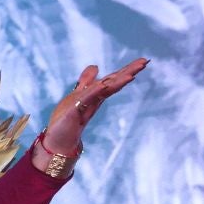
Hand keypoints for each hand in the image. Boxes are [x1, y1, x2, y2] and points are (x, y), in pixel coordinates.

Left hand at [34, 58, 149, 170]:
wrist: (57, 142)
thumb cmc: (66, 120)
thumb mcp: (76, 94)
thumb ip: (86, 82)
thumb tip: (96, 66)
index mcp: (95, 94)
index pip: (113, 79)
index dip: (126, 70)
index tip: (143, 61)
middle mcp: (94, 100)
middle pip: (114, 83)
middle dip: (129, 72)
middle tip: (145, 62)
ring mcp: (87, 105)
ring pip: (105, 90)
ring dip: (118, 81)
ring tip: (132, 74)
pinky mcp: (76, 111)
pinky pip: (88, 99)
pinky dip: (96, 91)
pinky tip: (105, 84)